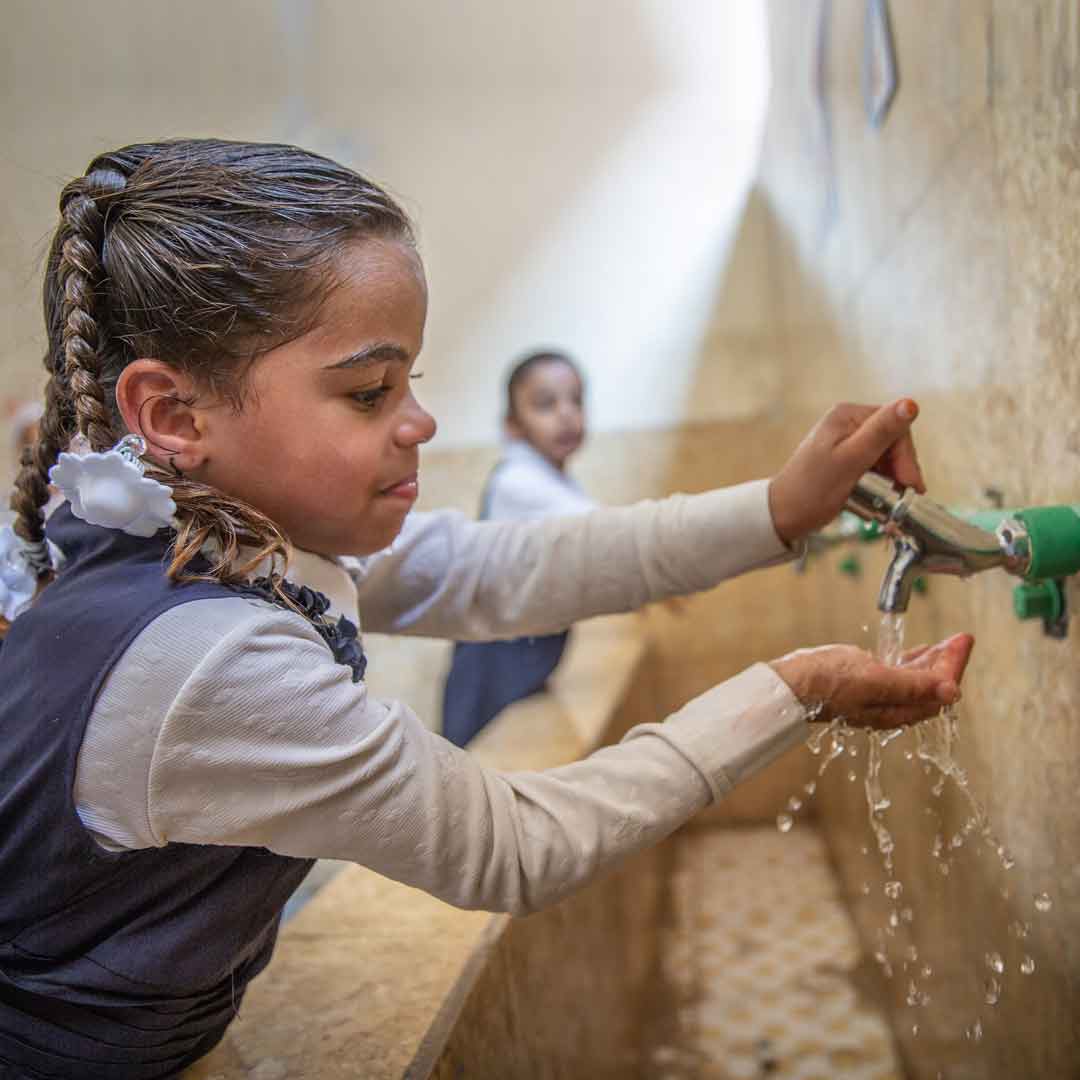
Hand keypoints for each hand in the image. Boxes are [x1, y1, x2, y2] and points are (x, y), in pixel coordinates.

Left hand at [768, 400, 924, 544]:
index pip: (894, 425)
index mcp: (847, 415)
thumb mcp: (850, 461)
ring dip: (891, 479)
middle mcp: (846, 423)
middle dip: (899, 469)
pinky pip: (873, 468)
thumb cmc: (812, 490)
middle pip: (892, 442)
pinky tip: (878, 500)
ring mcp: (845, 442)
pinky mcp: (844, 461)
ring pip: (885, 457)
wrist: (782, 516)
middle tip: (902, 496)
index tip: (908, 483)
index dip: (905, 456)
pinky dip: (880, 484)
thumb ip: (880, 433)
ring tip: (890, 502)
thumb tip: (910, 404)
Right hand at [769, 633, 973, 729]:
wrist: (791, 684)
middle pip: (932, 686)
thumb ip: (913, 685)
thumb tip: (952, 691)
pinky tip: (918, 652)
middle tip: (961, 638)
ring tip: (947, 642)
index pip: (939, 691)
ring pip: (917, 680)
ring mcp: (878, 696)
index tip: (963, 641)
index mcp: (897, 710)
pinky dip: (913, 662)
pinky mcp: (865, 685)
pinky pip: (898, 675)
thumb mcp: (874, 680)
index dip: (954, 666)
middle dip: (948, 662)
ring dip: (934, 660)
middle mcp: (891, 707)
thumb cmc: (827, 682)